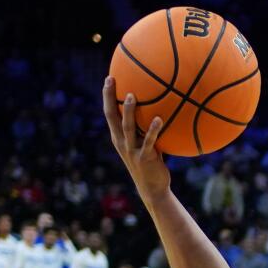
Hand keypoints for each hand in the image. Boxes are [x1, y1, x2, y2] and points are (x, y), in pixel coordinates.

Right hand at [101, 77, 173, 200]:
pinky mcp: (144, 157)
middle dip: (110, 98)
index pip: (109, 114)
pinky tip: (159, 119)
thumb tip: (159, 108)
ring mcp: (132, 150)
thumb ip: (146, 129)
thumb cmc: (151, 164)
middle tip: (111, 79)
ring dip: (129, 111)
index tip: (109, 78)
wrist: (153, 189)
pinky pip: (149, 141)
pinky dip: (153, 130)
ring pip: (127, 127)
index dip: (107, 97)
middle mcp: (121, 142)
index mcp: (119, 138)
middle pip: (112, 117)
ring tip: (132, 95)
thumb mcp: (145, 144)